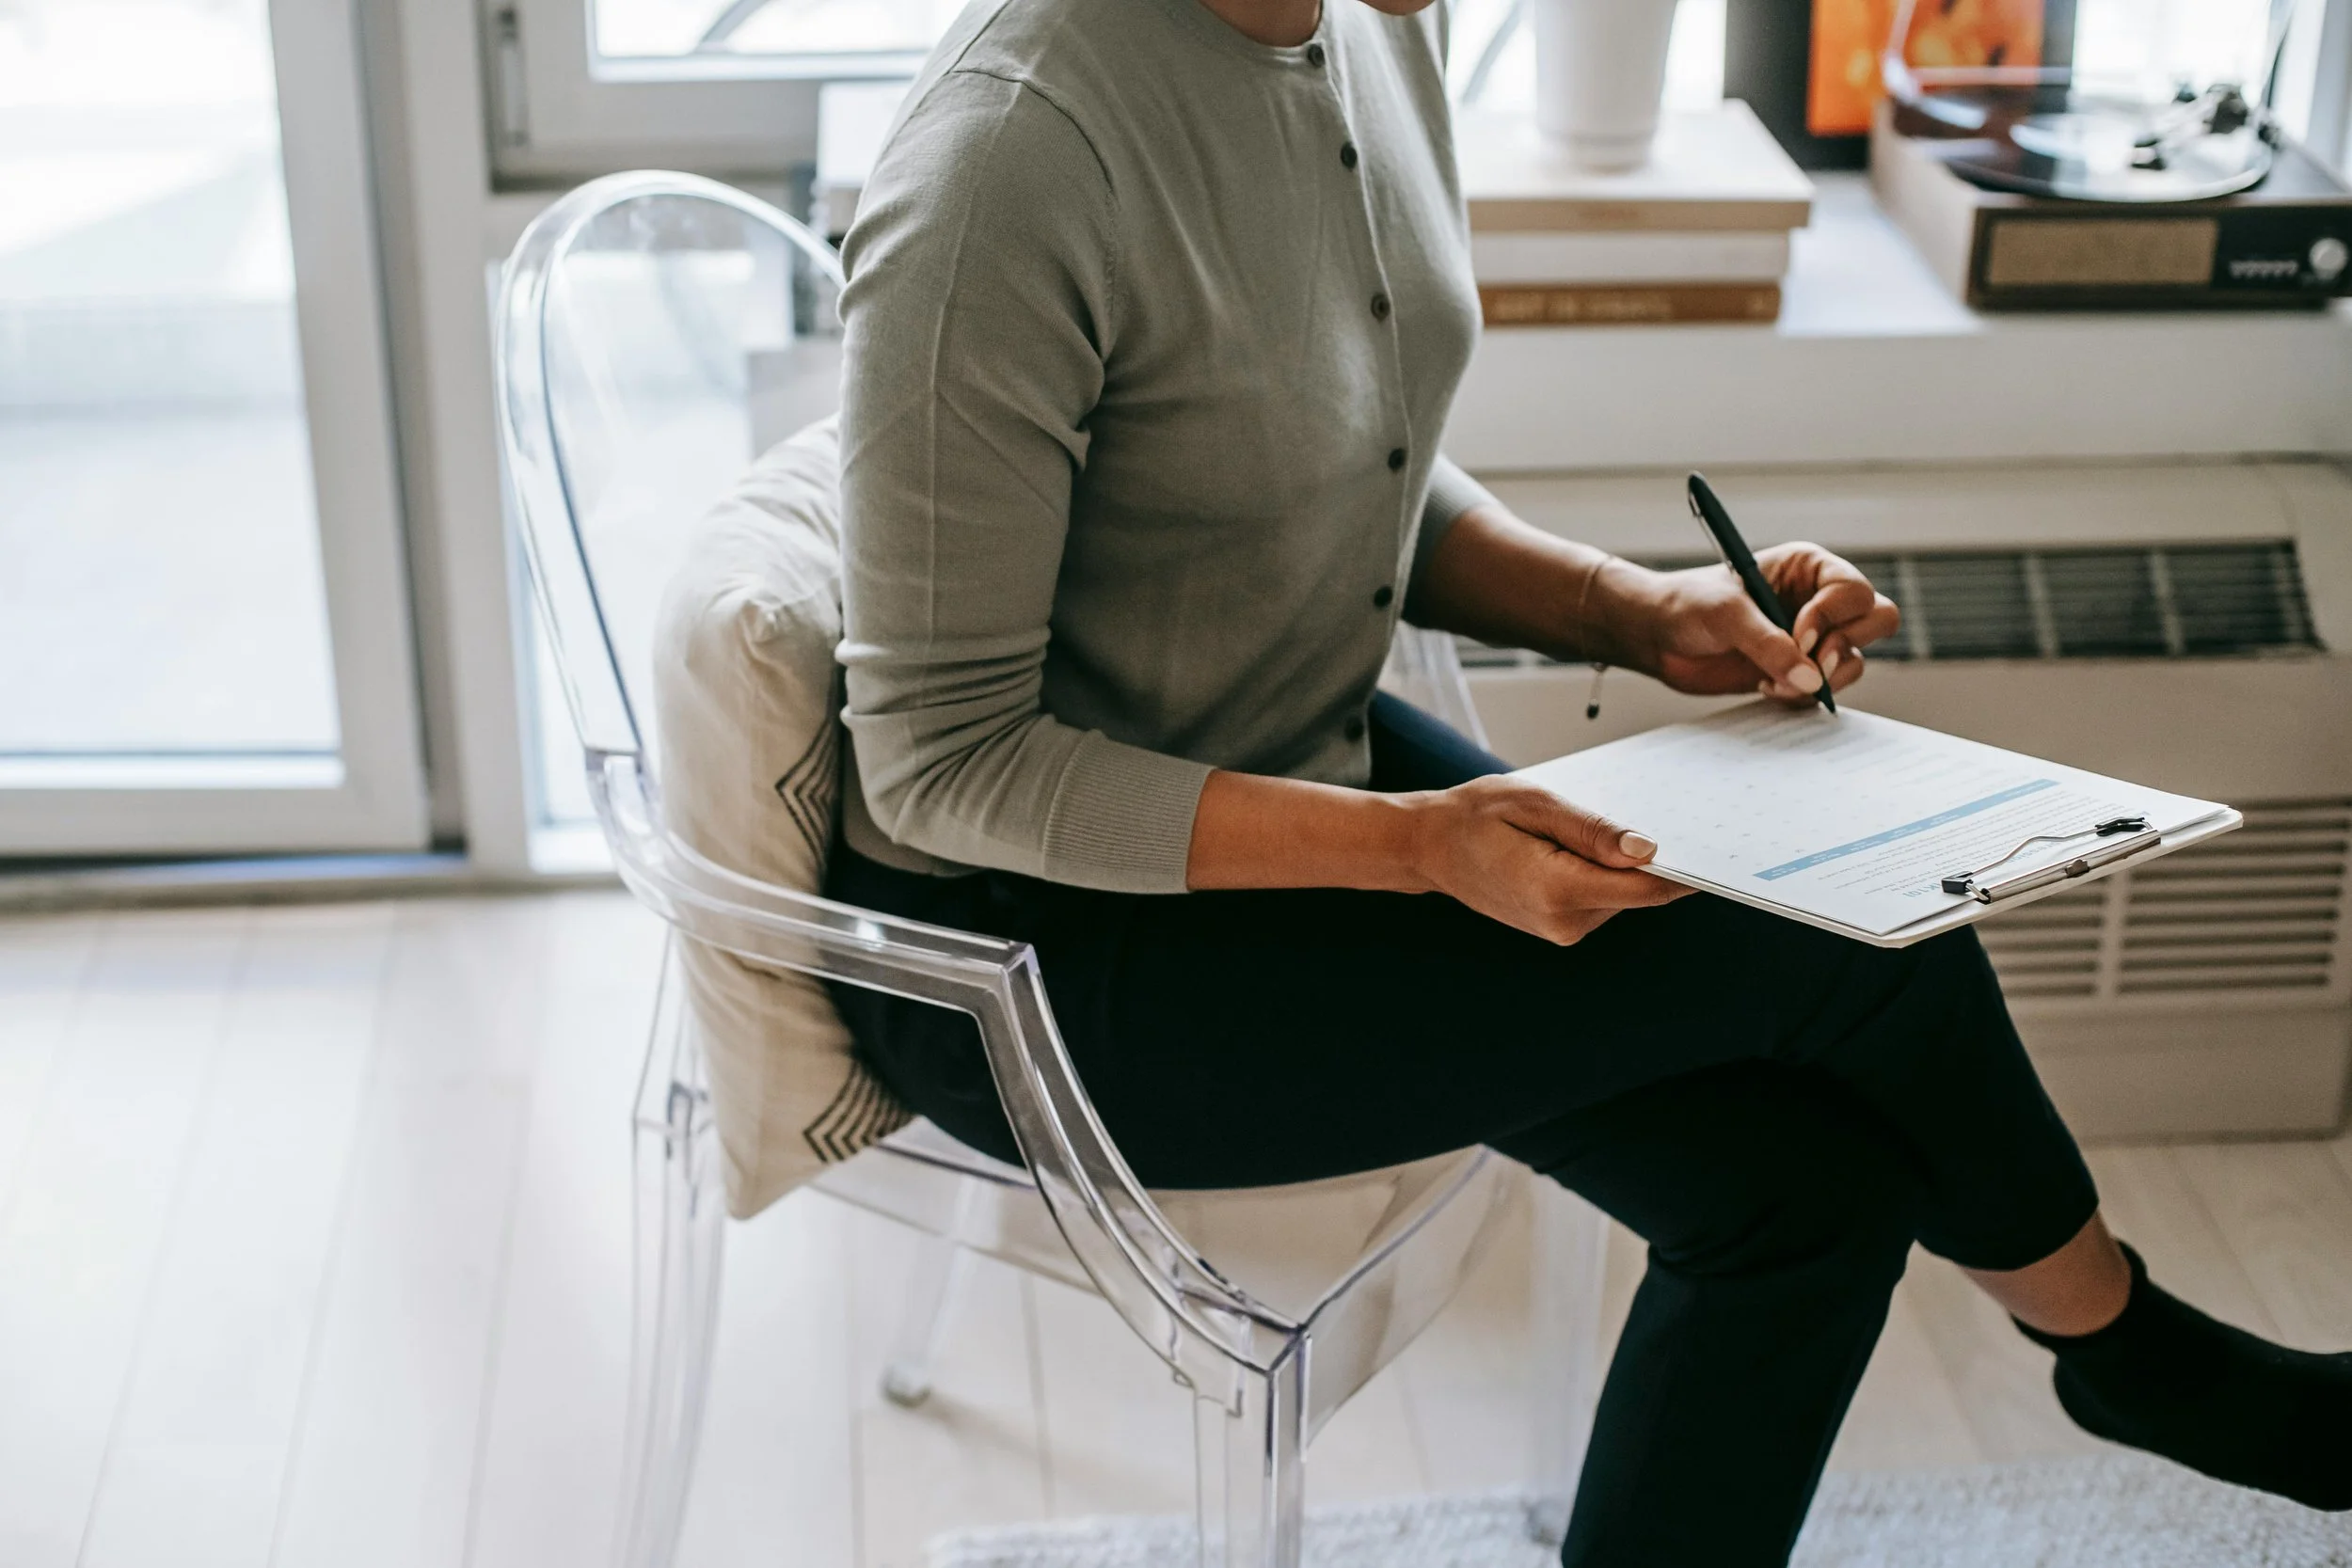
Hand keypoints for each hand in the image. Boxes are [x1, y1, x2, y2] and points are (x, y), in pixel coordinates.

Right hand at [1399, 776, 1690, 944]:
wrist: (1429, 847)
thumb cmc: (1475, 816)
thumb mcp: (1536, 803)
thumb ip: (1594, 830)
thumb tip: (1648, 850)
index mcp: (1557, 890)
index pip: (1644, 887)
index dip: (1685, 870)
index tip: (1716, 847)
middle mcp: (1564, 922)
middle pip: (1637, 891)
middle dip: (1650, 857)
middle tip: (1655, 811)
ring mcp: (1562, 930)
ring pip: (1622, 894)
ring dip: (1620, 862)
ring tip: (1586, 825)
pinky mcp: (1561, 927)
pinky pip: (1601, 897)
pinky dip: (1603, 871)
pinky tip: (1577, 844)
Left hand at [1636, 543, 1900, 700]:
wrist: (1658, 637)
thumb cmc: (1687, 606)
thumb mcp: (1726, 615)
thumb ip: (1769, 644)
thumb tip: (1812, 679)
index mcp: (1808, 567)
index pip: (1854, 590)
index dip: (1833, 618)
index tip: (1799, 637)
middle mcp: (1819, 599)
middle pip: (1877, 619)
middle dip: (1846, 646)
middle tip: (1811, 665)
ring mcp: (1814, 637)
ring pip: (1856, 659)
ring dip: (1824, 679)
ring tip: (1773, 680)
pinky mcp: (1799, 669)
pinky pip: (1828, 688)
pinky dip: (1804, 695)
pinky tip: (1766, 687)